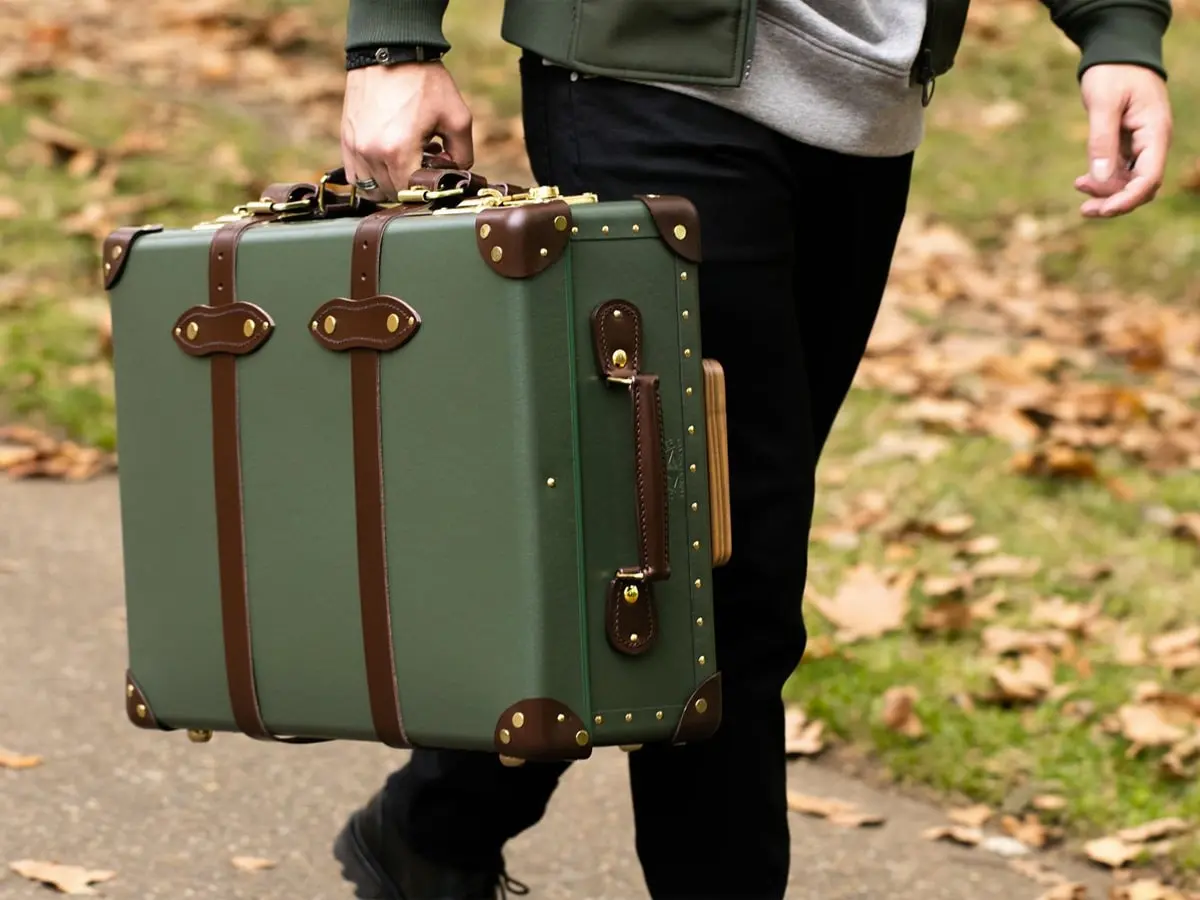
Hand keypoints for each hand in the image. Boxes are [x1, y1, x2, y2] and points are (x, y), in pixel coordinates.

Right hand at [341, 61, 473, 200]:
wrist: (390, 50)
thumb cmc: (424, 81)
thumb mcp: (457, 117)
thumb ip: (463, 154)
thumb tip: (454, 175)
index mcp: (398, 151)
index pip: (411, 194)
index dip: (426, 189)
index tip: (434, 173)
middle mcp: (370, 153)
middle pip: (391, 194)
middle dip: (409, 185)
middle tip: (423, 162)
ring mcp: (354, 147)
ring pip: (371, 188)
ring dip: (389, 183)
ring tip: (404, 161)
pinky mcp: (346, 139)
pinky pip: (354, 175)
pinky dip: (370, 175)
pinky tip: (386, 160)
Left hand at [1074, 63, 1171, 217]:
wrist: (1116, 52)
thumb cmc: (1112, 72)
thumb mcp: (1103, 103)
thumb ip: (1102, 140)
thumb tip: (1099, 178)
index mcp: (1155, 132)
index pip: (1150, 178)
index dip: (1128, 199)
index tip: (1102, 210)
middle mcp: (1153, 142)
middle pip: (1142, 187)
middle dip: (1115, 202)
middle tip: (1084, 210)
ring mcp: (1142, 145)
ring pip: (1130, 183)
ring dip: (1107, 192)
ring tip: (1078, 185)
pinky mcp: (1129, 145)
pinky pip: (1120, 172)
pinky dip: (1103, 180)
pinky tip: (1081, 180)